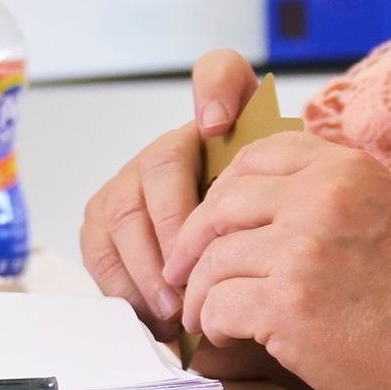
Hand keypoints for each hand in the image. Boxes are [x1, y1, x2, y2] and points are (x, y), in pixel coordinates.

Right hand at [80, 51, 259, 330]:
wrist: (248, 280)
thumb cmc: (272, 248)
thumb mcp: (292, 219)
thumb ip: (281, 185)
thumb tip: (222, 141)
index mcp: (225, 132)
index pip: (221, 75)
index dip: (215, 88)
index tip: (218, 123)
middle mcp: (174, 147)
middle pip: (161, 163)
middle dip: (172, 227)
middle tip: (194, 276)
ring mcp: (134, 181)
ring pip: (122, 208)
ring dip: (145, 265)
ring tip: (174, 307)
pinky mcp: (104, 220)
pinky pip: (98, 245)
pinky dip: (121, 284)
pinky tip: (151, 314)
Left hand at [156, 128, 390, 389]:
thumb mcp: (389, 218)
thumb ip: (330, 204)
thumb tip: (263, 216)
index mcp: (348, 170)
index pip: (256, 156)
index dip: (222, 193)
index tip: (213, 225)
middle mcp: (322, 197)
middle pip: (220, 204)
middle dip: (193, 242)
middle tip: (184, 275)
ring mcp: (303, 248)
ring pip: (211, 259)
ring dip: (200, 293)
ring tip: (205, 317)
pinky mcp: (289, 304)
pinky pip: (218, 305)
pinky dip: (212, 324)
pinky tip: (224, 337)